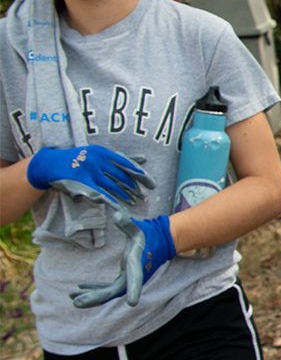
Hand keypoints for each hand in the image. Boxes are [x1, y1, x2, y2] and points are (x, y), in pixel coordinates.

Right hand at [27, 146, 152, 202]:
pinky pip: (100, 193)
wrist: (50, 164)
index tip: (151, 183)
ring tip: (133, 202)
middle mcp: (97, 160)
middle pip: (121, 176)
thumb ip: (117, 158)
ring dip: (125, 196)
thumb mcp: (97, 153)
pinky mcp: (81, 183)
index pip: (126, 164)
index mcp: (102, 152)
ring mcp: (89, 171)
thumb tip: (143, 159)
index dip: (140, 174)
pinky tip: (120, 207)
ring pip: (112, 186)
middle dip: (134, 188)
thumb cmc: (78, 159)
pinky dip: (111, 201)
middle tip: (144, 196)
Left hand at [70, 213, 173, 307]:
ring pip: (108, 292)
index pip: (135, 280)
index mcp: (136, 265)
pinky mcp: (123, 278)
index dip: (133, 290)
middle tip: (75, 301)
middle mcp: (133, 276)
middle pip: (114, 291)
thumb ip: (127, 223)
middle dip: (95, 297)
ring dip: (91, 295)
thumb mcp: (137, 228)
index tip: (132, 303)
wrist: (160, 241)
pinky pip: (108, 288)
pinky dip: (94, 288)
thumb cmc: (148, 234)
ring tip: (71, 295)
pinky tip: (80, 286)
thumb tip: (117, 214)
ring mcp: (128, 279)